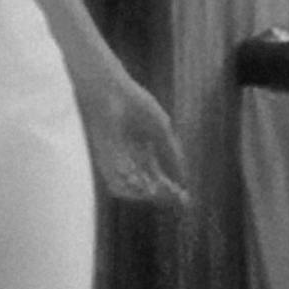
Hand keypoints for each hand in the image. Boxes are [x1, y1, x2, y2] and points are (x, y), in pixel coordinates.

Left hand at [81, 66, 188, 212]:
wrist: (110, 89)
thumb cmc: (134, 103)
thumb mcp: (161, 129)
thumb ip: (171, 153)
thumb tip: (183, 179)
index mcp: (144, 153)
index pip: (159, 179)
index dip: (172, 191)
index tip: (186, 200)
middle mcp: (130, 161)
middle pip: (147, 187)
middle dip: (161, 195)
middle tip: (174, 194)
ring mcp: (115, 161)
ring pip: (130, 189)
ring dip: (144, 193)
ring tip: (157, 189)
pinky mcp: (102, 157)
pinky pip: (114, 180)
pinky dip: (127, 185)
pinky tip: (140, 181)